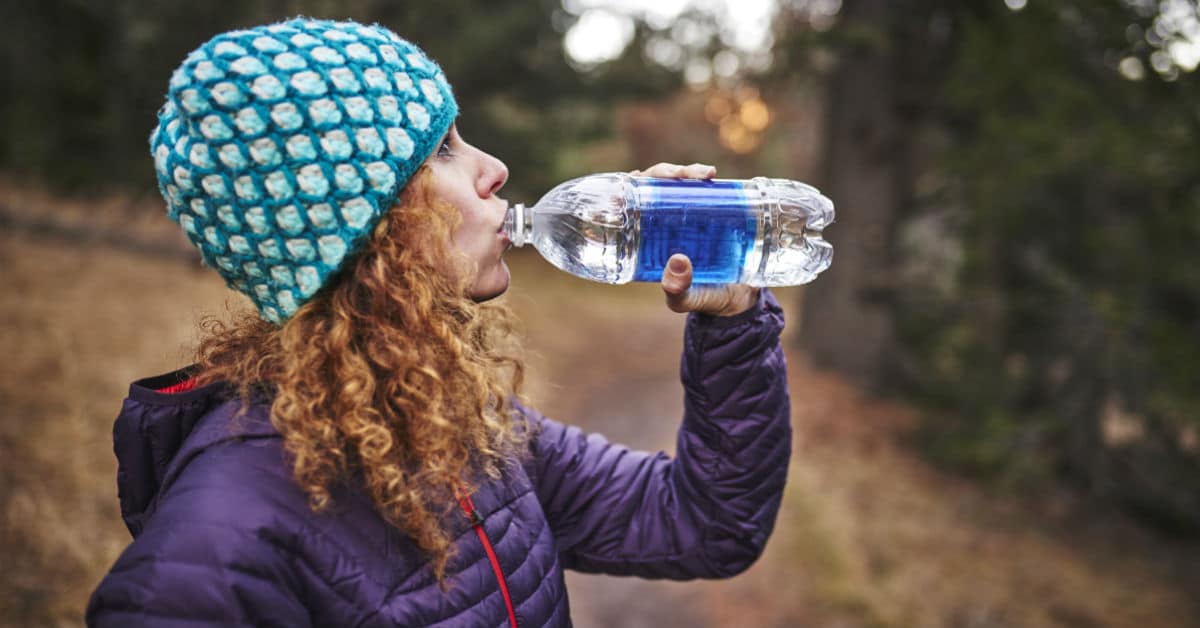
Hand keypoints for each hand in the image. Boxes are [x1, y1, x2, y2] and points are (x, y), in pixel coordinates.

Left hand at [630, 162, 758, 315]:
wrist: (741, 300)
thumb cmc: (705, 300)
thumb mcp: (687, 299)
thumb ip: (678, 290)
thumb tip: (677, 261)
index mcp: (647, 241)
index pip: (632, 206)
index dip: (629, 188)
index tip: (634, 179)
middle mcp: (664, 224)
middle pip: (656, 188)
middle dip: (663, 174)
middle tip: (679, 176)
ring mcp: (689, 216)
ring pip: (680, 184)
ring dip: (687, 171)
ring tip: (703, 174)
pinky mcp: (712, 212)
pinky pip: (705, 188)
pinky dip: (705, 177)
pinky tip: (711, 175)